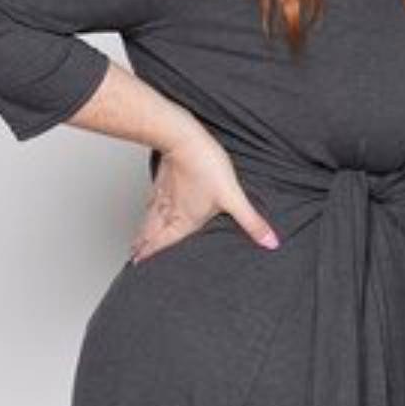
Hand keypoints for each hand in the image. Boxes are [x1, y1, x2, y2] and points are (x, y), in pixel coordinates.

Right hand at [128, 128, 278, 261]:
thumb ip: (252, 222)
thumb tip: (271, 242)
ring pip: (148, 220)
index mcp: (183, 221)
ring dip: (142, 233)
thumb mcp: (233, 198)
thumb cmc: (205, 166)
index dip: (151, 257)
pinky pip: (150, 201)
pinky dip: (147, 211)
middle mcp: (169, 212)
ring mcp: (162, 195)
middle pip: (151, 235)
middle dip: (142, 248)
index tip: (139, 267)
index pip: (163, 245)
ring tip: (136, 241)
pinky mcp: (161, 180)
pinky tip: (149, 208)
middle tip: (134, 259)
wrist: (182, 138)